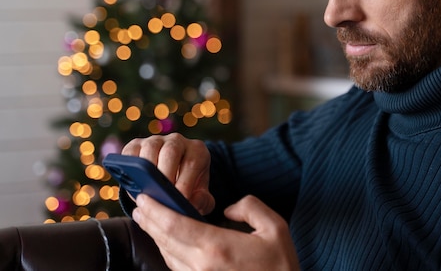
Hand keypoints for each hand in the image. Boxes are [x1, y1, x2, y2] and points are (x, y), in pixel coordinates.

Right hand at [122, 133, 213, 213]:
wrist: (172, 178)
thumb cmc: (189, 188)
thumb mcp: (201, 196)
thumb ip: (202, 202)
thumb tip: (189, 203)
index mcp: (197, 151)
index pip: (192, 163)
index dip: (185, 182)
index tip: (180, 200)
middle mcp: (177, 141)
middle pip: (171, 152)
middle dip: (164, 175)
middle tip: (161, 196)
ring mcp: (156, 141)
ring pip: (150, 149)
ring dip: (146, 171)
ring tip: (145, 194)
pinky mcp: (136, 144)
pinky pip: (130, 153)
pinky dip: (128, 168)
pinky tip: (132, 186)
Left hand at [133, 194, 299, 270]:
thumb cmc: (281, 265)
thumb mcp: (275, 227)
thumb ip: (250, 208)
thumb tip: (229, 208)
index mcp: (217, 246)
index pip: (175, 224)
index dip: (156, 210)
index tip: (145, 197)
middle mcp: (203, 265)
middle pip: (166, 240)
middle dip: (149, 220)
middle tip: (139, 205)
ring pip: (169, 255)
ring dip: (156, 236)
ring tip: (149, 220)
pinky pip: (178, 268)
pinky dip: (168, 251)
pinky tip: (168, 241)